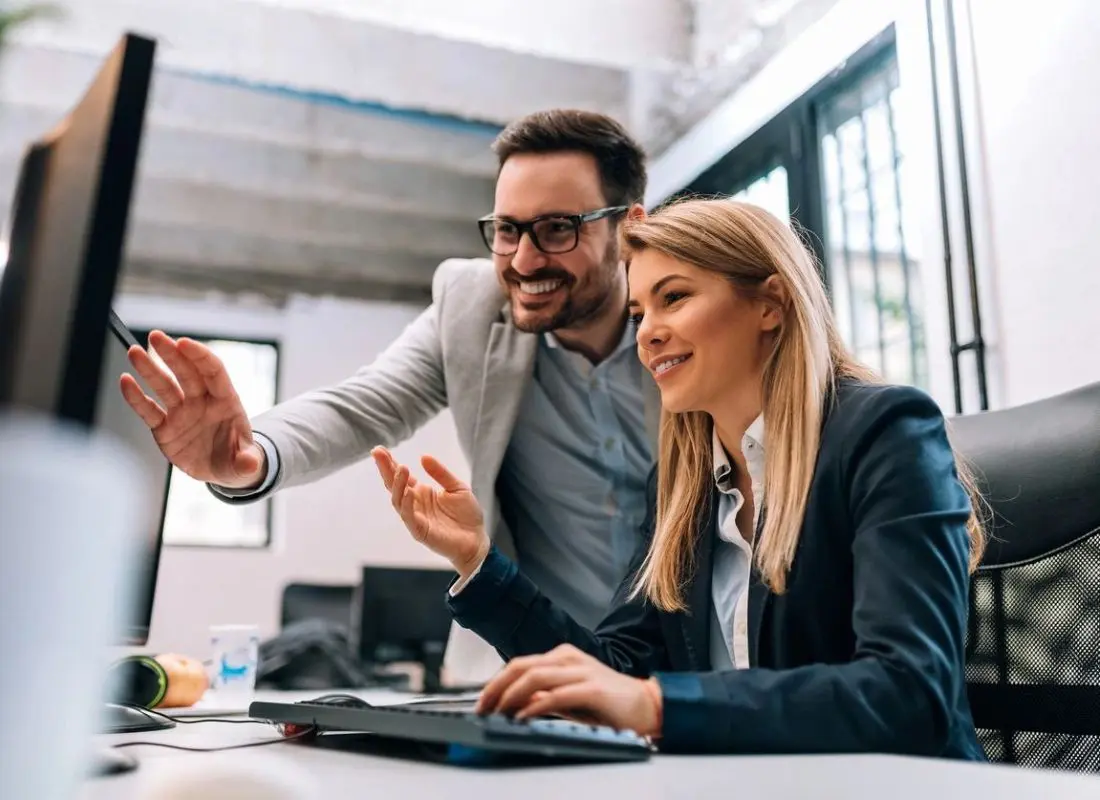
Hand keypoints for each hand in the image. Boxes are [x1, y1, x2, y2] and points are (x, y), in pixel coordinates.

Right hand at [119, 331, 264, 488]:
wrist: (222, 471)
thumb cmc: (237, 459)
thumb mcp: (246, 463)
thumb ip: (247, 462)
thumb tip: (250, 466)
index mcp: (226, 402)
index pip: (213, 372)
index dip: (200, 356)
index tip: (184, 343)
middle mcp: (202, 402)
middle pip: (186, 373)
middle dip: (171, 354)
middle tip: (155, 336)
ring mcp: (182, 413)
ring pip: (164, 387)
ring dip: (149, 369)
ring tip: (134, 351)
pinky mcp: (165, 428)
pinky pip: (149, 410)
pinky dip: (136, 397)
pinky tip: (125, 381)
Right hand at [371, 447, 488, 578]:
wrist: (477, 539)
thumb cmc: (467, 515)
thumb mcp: (457, 487)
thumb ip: (441, 473)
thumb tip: (423, 456)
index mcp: (421, 492)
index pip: (401, 476)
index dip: (390, 463)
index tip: (379, 450)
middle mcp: (414, 504)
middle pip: (394, 485)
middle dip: (385, 469)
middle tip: (377, 453)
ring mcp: (415, 518)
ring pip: (398, 500)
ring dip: (397, 484)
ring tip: (401, 468)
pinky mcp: (420, 531)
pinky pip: (409, 517)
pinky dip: (407, 504)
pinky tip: (408, 492)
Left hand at [476, 644, 662, 736]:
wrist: (647, 705)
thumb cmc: (608, 703)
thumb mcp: (568, 698)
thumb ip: (543, 697)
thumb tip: (515, 703)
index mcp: (562, 657)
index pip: (519, 665)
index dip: (496, 683)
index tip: (482, 703)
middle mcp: (568, 658)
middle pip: (521, 666)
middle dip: (496, 688)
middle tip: (481, 708)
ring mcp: (581, 671)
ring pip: (534, 676)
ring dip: (511, 696)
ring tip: (499, 713)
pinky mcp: (593, 688)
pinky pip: (557, 694)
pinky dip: (536, 706)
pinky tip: (524, 717)